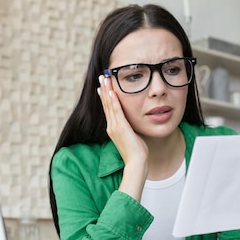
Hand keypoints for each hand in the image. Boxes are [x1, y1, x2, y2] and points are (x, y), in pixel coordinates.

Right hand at [98, 74, 147, 200]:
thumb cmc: (137, 152)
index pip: (109, 109)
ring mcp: (115, 127)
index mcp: (113, 128)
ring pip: (109, 105)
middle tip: (102, 76)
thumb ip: (130, 128)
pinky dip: (113, 101)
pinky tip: (111, 91)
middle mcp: (111, 127)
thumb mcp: (133, 137)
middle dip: (104, 89)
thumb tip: (132, 123)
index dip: (106, 96)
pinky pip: (116, 111)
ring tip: (104, 78)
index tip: (103, 85)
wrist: (137, 163)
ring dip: (107, 90)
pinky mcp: (120, 128)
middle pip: (106, 104)